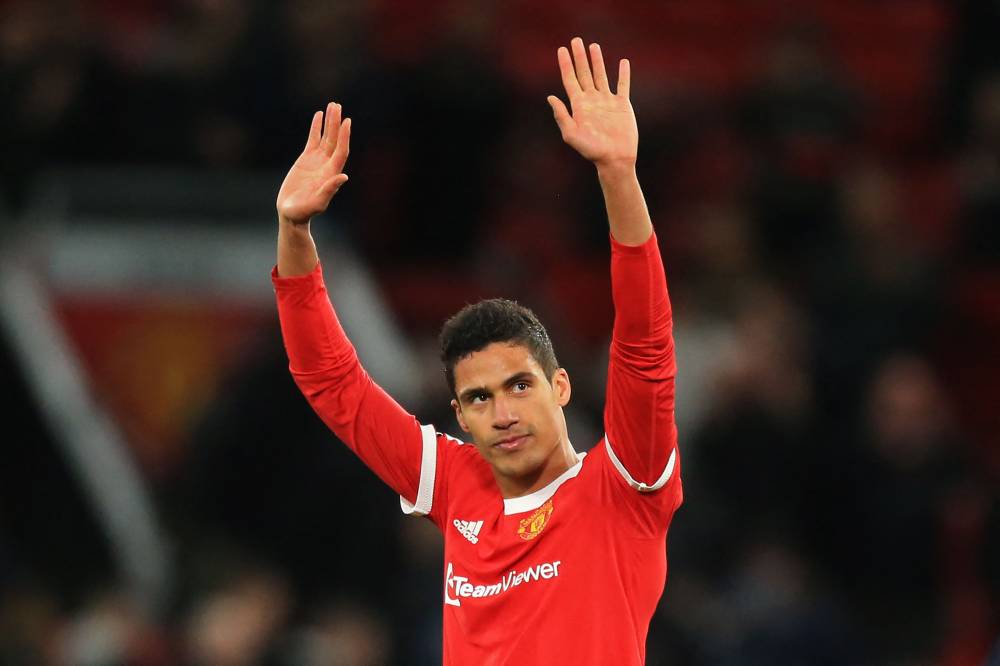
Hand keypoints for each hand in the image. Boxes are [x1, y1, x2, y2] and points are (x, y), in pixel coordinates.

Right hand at [276, 102, 351, 224]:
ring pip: (325, 137)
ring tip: (332, 105)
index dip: (344, 136)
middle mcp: (327, 164)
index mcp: (332, 173)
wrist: (292, 213)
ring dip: (329, 122)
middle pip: (334, 139)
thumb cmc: (304, 212)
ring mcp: (318, 160)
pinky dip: (316, 127)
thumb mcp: (317, 203)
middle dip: (336, 123)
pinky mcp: (307, 159)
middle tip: (338, 105)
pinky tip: (319, 115)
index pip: (341, 150)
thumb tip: (343, 177)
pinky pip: (313, 139)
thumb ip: (329, 190)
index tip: (347, 121)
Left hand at [548, 38, 636, 169]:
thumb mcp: (572, 135)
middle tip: (576, 40)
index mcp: (579, 106)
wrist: (615, 159)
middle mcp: (592, 100)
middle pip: (584, 73)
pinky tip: (623, 62)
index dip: (565, 64)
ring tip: (593, 46)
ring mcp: (607, 101)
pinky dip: (623, 74)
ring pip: (601, 75)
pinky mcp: (622, 105)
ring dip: (597, 61)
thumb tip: (550, 97)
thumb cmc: (592, 151)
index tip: (562, 50)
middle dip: (579, 57)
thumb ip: (561, 116)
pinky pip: (622, 85)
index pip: (570, 80)